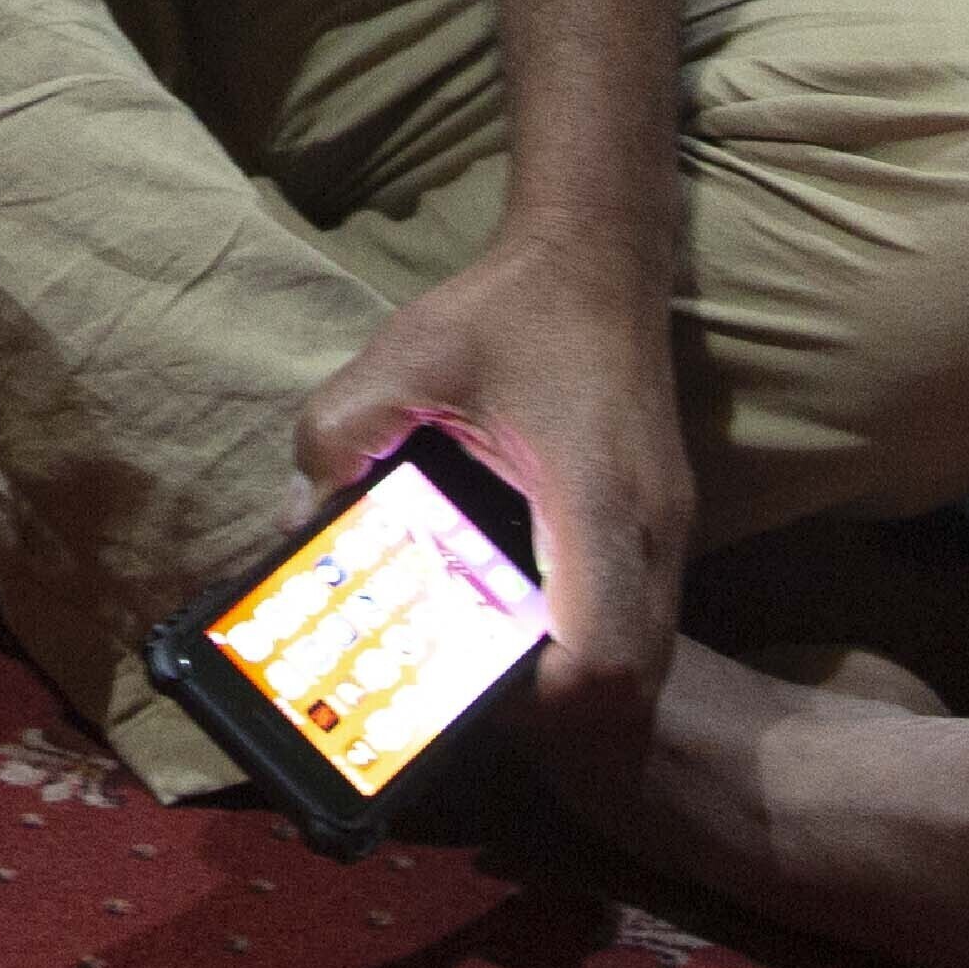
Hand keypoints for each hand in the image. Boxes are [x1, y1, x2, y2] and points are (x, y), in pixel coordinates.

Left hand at [294, 226, 691, 771]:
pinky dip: (591, 638)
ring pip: (647, 655)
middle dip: (557, 711)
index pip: (603, 658)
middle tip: (473, 685)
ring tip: (492, 657)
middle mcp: (653, 528)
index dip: (542, 703)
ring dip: (578, 679)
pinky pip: (642, 615)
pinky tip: (524, 609)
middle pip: (634, 681)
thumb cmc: (510, 309)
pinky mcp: (666, 519)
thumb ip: (342, 435)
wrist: (598, 256)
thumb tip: (297, 520)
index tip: (470, 684)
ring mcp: (671, 527)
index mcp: (596, 500)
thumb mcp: (407, 357)